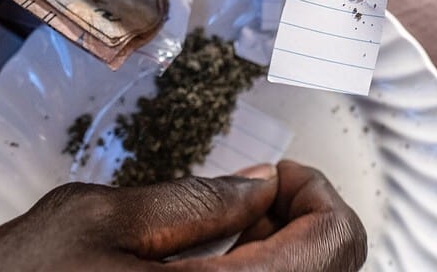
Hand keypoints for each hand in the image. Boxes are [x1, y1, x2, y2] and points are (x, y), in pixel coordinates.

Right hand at [0, 161, 365, 270]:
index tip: (278, 173)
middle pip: (333, 264)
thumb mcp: (100, 220)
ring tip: (236, 223)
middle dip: (303, 216)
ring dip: (288, 245)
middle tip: (257, 193)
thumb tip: (263, 180)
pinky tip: (224, 257)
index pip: (336, 242)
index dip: (316, 191)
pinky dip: (266, 268)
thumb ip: (197, 198)